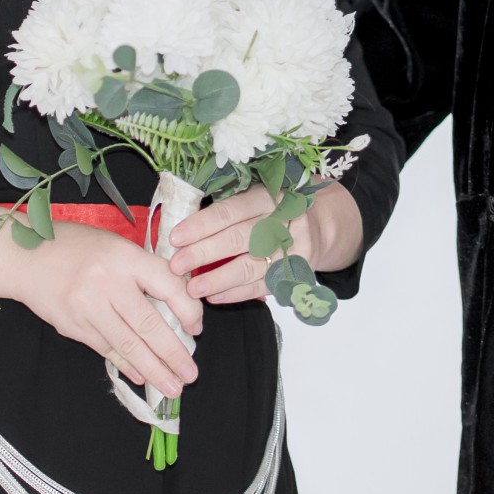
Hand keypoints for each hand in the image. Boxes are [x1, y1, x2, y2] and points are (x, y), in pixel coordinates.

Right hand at [0, 216, 205, 399]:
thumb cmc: (76, 246)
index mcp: (125, 257)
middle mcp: (108, 283)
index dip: (188, 311)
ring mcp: (89, 308)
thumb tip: (177, 304)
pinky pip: (106, 349)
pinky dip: (127, 364)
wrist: (25, 257)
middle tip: (191, 375)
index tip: (196, 329)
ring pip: (129, 344)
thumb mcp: (116, 246)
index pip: (168, 287)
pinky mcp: (73, 326)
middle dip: (174, 354)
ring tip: (172, 386)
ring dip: (154, 370)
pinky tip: (142, 376)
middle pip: (150, 325)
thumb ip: (143, 271)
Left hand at [168, 181, 363, 303]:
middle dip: (203, 253)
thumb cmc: (272, 210)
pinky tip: (214, 297)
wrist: (318, 226)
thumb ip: (225, 209)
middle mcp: (282, 221)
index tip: (175, 238)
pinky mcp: (295, 272)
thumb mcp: (254, 196)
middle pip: (238, 239)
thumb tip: (180, 227)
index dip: (201, 225)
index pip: (230, 211)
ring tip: (192, 289)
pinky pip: (261, 286)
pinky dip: (236, 294)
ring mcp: (291, 249)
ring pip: (249, 267)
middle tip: (176, 265)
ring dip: (218, 279)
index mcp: (268, 196)